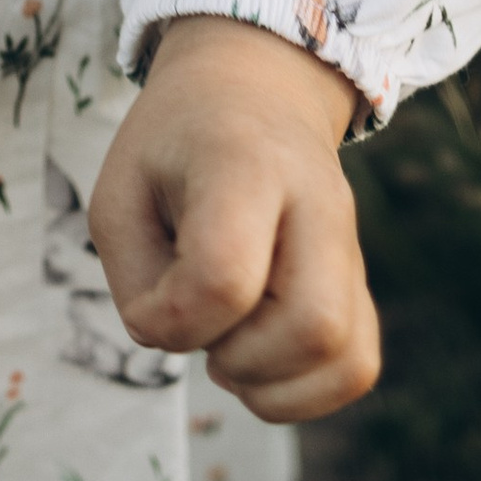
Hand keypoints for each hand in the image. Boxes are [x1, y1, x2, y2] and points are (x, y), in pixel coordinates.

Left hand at [86, 12, 382, 421]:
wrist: (254, 89)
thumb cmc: (174, 146)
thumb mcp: (120, 191)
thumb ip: (134, 278)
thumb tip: (178, 341)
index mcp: (245, 162)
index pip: (224, 274)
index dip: (173, 316)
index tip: (148, 298)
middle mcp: (317, 201)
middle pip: (312, 326)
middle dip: (240, 360)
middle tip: (201, 328)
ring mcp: (349, 243)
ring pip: (346, 359)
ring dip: (272, 383)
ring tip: (229, 342)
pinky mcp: (360, 280)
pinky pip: (356, 367)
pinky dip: (303, 391)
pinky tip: (259, 354)